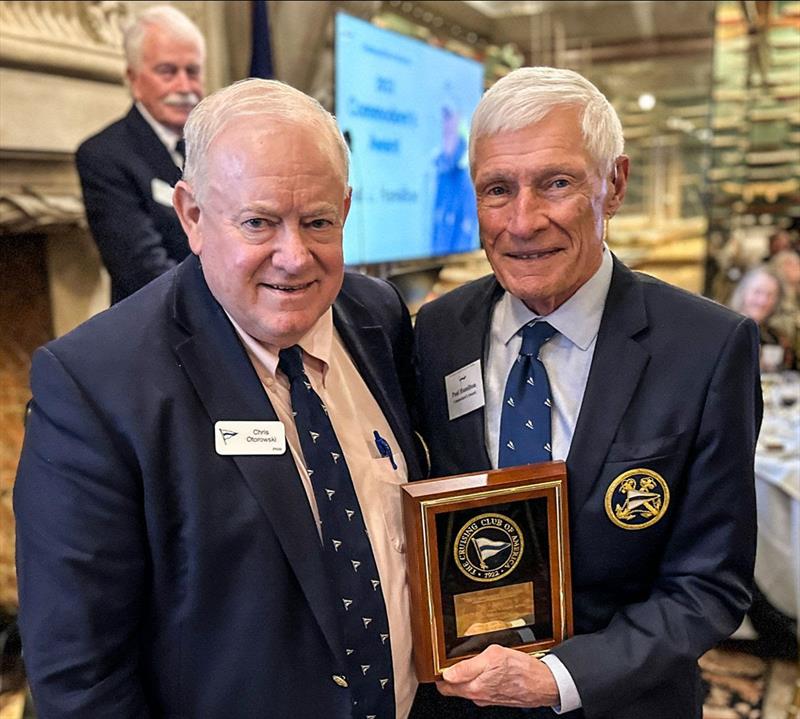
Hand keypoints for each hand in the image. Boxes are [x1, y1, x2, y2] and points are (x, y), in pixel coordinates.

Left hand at [436, 644, 558, 707]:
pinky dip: (481, 678)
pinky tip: (489, 668)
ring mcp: (488, 698)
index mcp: (474, 687)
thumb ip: (468, 666)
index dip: (439, 674)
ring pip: (469, 687)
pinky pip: (482, 687)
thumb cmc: (522, 669)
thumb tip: (448, 674)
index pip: (445, 687)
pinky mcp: (497, 697)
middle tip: (455, 658)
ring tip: (474, 660)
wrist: (544, 684)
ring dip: (467, 675)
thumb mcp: (493, 657)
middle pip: (455, 687)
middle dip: (451, 674)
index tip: (440, 663)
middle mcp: (479, 696)